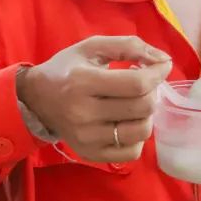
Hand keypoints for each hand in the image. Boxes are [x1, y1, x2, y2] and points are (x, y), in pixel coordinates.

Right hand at [18, 36, 171, 162]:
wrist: (36, 98)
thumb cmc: (68, 68)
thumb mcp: (93, 46)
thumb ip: (129, 46)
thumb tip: (164, 60)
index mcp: (83, 82)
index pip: (137, 84)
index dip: (158, 74)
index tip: (161, 66)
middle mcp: (83, 114)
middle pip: (142, 107)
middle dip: (152, 92)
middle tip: (143, 84)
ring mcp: (86, 138)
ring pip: (141, 132)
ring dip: (147, 115)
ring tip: (135, 103)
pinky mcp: (90, 154)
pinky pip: (132, 152)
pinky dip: (137, 136)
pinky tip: (127, 122)